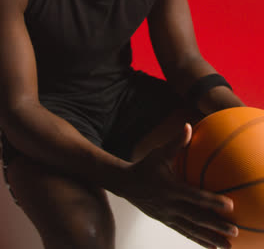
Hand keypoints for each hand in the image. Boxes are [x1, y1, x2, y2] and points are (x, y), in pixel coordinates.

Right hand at [123, 124, 238, 248]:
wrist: (125, 184)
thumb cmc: (145, 166)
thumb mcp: (158, 153)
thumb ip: (176, 142)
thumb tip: (188, 126)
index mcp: (170, 188)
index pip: (195, 196)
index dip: (212, 201)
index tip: (229, 205)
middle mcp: (170, 205)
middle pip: (196, 218)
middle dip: (216, 225)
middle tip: (234, 230)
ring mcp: (168, 216)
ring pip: (192, 229)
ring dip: (210, 238)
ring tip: (227, 245)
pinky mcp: (166, 221)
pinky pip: (185, 232)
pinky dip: (199, 239)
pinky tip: (211, 245)